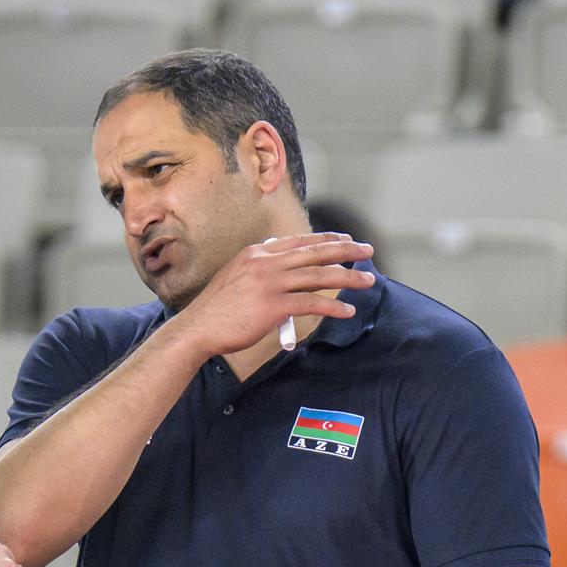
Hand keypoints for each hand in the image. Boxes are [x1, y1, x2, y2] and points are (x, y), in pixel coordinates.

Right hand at [175, 233, 375, 357]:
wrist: (198, 328)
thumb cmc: (216, 309)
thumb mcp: (236, 276)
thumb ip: (260, 269)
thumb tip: (283, 270)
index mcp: (257, 253)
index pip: (299, 241)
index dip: (326, 239)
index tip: (345, 240)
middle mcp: (265, 263)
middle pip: (314, 253)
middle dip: (345, 251)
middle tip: (368, 250)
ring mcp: (269, 283)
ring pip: (318, 276)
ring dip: (348, 278)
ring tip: (368, 281)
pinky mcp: (272, 306)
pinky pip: (310, 304)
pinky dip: (332, 307)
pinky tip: (347, 311)